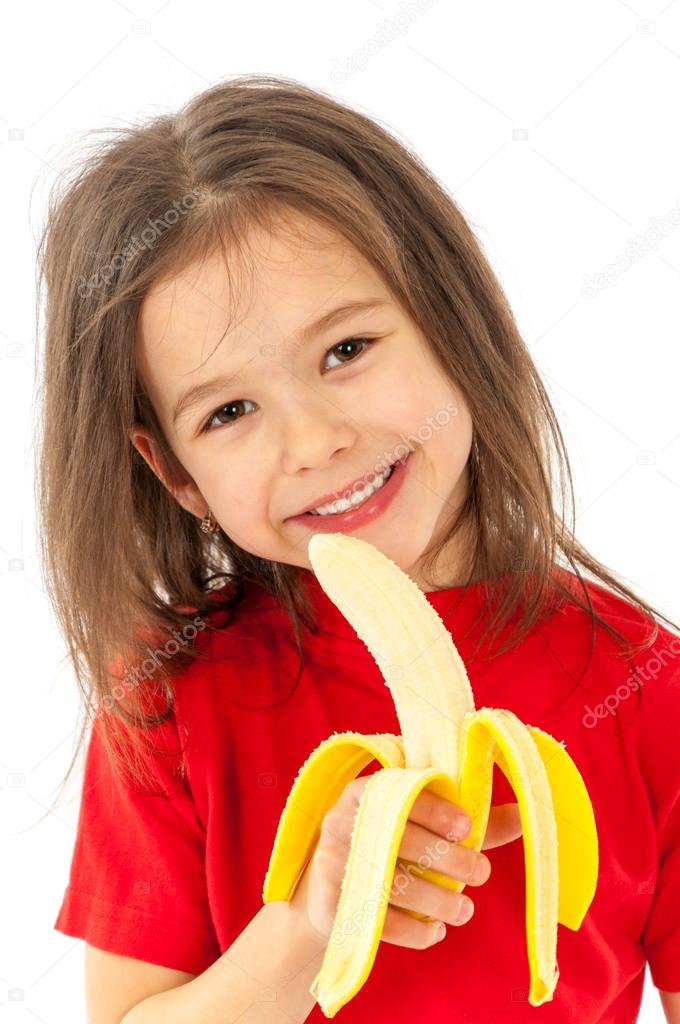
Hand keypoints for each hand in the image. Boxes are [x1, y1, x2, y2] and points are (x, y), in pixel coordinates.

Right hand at [290, 775, 521, 949]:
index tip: (466, 828)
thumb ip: (469, 823)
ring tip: (464, 911)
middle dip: (449, 860)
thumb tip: (524, 817)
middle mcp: (343, 821)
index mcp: (365, 790)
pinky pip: (381, 922)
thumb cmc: (387, 846)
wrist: (325, 888)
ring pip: (397, 885)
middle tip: (481, 873)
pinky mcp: (331, 902)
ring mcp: (332, 861)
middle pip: (403, 840)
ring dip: (439, 902)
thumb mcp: (419, 826)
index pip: (403, 794)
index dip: (436, 811)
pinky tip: (436, 931)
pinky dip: (415, 931)